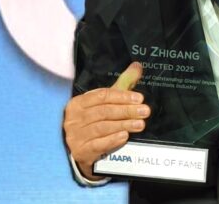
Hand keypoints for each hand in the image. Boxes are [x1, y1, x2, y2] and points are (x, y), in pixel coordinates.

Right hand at [63, 62, 149, 179]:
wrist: (79, 149)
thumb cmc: (93, 120)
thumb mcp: (104, 103)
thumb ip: (121, 85)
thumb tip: (137, 66)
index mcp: (78, 103)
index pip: (102, 96)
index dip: (122, 96)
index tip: (139, 98)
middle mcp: (74, 118)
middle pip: (104, 111)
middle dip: (126, 111)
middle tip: (144, 111)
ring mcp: (76, 135)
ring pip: (103, 127)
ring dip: (123, 125)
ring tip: (140, 124)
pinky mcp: (81, 151)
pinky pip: (99, 144)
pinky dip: (113, 139)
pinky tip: (125, 136)